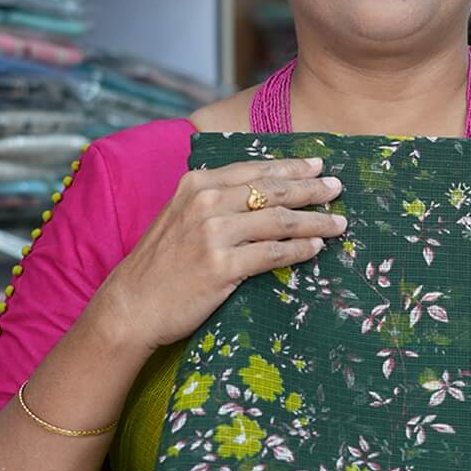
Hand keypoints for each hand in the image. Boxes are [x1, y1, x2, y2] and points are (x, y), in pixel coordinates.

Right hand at [92, 155, 345, 357]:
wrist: (132, 304)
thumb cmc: (159, 264)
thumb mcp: (180, 216)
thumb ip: (213, 200)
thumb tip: (259, 194)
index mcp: (197, 184)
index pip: (255, 170)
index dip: (291, 166)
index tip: (319, 166)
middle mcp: (206, 203)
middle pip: (273, 190)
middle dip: (311, 189)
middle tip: (337, 189)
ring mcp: (214, 234)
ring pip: (279, 221)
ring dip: (315, 221)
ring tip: (338, 223)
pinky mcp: (222, 266)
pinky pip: (273, 254)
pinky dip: (299, 250)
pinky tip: (316, 249)